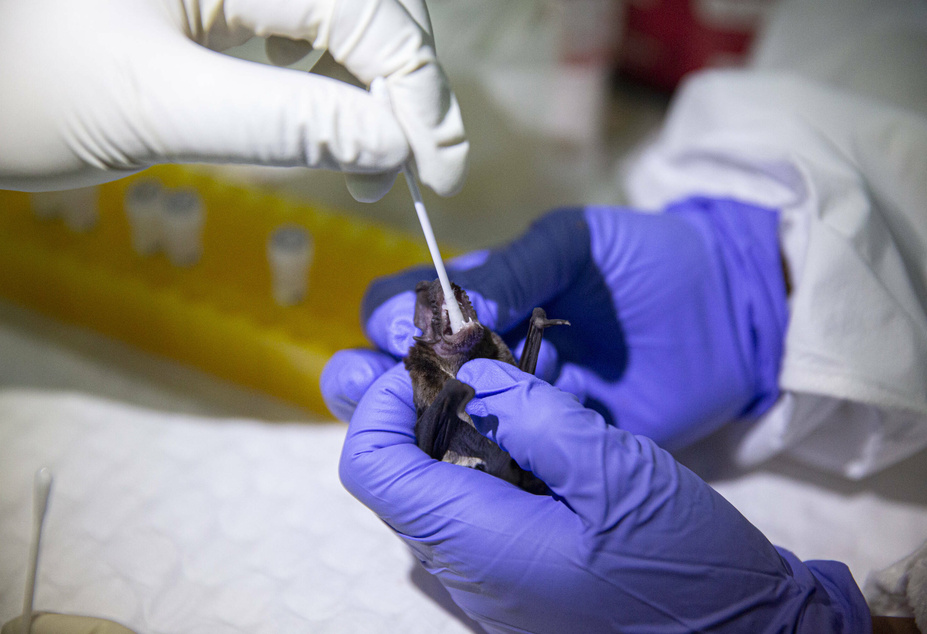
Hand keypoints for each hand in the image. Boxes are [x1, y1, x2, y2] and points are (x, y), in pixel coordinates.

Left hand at [0, 0, 466, 198]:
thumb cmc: (14, 85)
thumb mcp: (154, 108)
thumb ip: (283, 122)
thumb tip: (391, 145)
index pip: (368, 10)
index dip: (418, 94)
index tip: (436, 178)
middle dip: (405, 82)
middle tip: (407, 170)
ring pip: (342, 5)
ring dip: (373, 74)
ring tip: (366, 151)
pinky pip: (299, 11)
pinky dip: (327, 62)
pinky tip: (318, 97)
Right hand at [327, 197, 788, 448]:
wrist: (729, 317)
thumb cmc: (646, 262)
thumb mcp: (573, 245)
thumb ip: (511, 271)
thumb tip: (445, 314)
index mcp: (478, 299)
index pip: (401, 306)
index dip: (389, 319)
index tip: (401, 333)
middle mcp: (479, 357)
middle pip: (396, 373)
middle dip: (367, 379)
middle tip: (370, 388)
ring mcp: (509, 409)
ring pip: (433, 426)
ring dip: (405, 427)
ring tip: (397, 427)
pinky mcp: (546, 453)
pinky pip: (492, 466)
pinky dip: (466, 469)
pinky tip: (456, 468)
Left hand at [339, 359, 869, 632]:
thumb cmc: (686, 564)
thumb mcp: (615, 472)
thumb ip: (534, 415)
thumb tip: (476, 378)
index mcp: (475, 543)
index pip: (370, 463)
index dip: (383, 400)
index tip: (435, 361)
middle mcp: (463, 571)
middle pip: (398, 473)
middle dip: (425, 406)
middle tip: (479, 363)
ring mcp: (487, 583)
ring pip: (436, 490)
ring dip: (461, 433)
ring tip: (517, 395)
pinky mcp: (514, 581)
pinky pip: (475, 512)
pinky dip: (489, 465)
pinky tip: (540, 441)